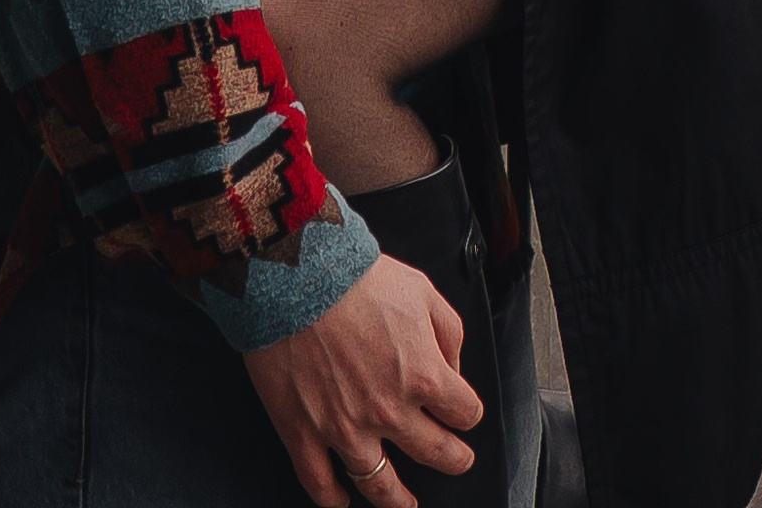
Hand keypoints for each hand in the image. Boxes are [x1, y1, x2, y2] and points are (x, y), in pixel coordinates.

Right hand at [243, 252, 481, 506]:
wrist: (295, 276)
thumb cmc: (356, 278)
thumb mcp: (422, 290)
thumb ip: (449, 332)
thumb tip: (452, 366)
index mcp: (422, 374)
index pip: (464, 412)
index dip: (466, 410)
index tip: (462, 410)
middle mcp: (388, 410)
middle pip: (435, 453)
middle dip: (453, 460)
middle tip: (457, 462)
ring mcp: (344, 428)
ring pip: (380, 485)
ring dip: (399, 500)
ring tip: (407, 505)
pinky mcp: (302, 433)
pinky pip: (319, 483)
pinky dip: (332, 499)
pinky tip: (342, 501)